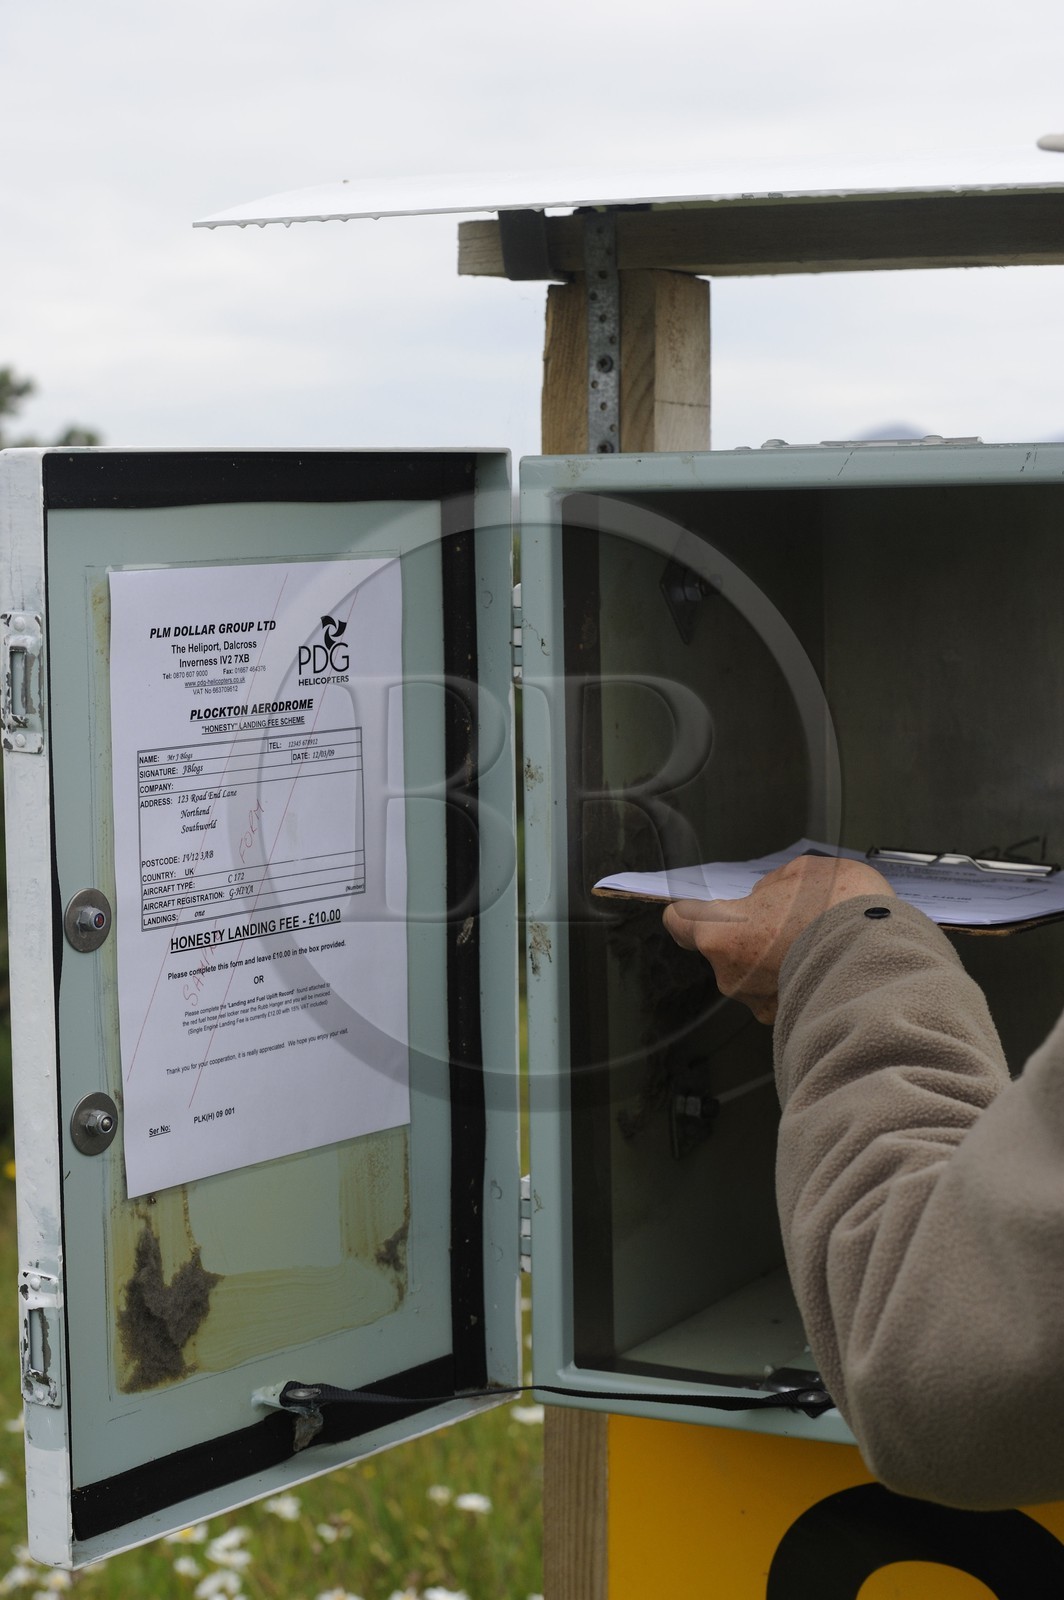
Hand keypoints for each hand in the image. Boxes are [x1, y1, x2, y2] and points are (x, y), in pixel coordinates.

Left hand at [663, 854, 894, 1022]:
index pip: (680, 923)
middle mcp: (731, 974)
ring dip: (774, 961)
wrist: (884, 961)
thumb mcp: (803, 873)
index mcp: (723, 932)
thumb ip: (773, 886)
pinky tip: (825, 966)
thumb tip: (770, 896)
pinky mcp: (786, 1022)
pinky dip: (795, 981)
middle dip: (749, 935)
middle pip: (724, 948)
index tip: (695, 907)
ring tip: (814, 943)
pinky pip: (781, 994)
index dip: (688, 913)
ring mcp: (758, 1003)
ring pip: (754, 974)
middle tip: (786, 920)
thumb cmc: (839, 912)